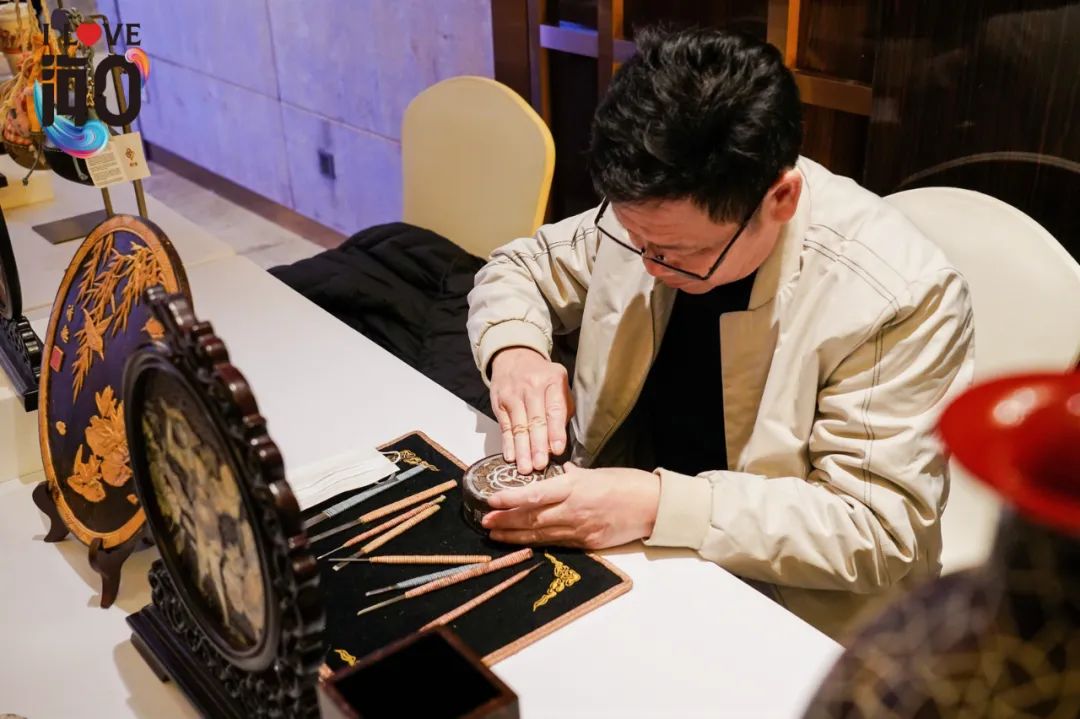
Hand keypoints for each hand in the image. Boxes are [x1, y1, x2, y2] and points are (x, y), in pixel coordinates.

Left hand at [481, 464, 659, 548]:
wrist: (653, 507)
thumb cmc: (627, 484)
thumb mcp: (595, 472)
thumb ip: (572, 477)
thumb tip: (557, 475)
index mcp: (574, 487)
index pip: (535, 494)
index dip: (510, 499)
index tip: (491, 500)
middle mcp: (573, 510)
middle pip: (532, 518)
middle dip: (505, 521)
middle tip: (485, 521)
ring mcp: (580, 530)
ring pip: (540, 534)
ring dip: (515, 535)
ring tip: (495, 534)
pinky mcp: (587, 543)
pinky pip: (557, 543)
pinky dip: (538, 542)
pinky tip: (523, 542)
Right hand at [489, 347, 573, 473]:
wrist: (515, 357)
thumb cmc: (543, 378)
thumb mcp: (560, 384)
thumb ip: (562, 410)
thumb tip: (557, 442)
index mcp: (552, 381)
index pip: (554, 409)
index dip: (555, 431)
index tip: (557, 449)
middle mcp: (532, 386)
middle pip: (535, 419)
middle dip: (537, 444)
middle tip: (540, 465)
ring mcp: (513, 394)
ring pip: (518, 426)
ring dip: (522, 449)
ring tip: (525, 468)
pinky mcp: (499, 402)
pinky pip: (505, 426)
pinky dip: (507, 443)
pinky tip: (511, 456)